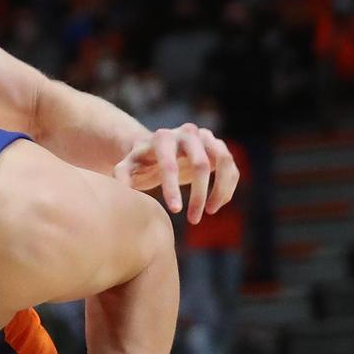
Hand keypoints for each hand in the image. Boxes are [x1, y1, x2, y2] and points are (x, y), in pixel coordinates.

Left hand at [113, 123, 238, 223]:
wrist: (158, 149)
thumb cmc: (141, 161)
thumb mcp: (127, 167)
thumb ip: (122, 176)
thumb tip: (121, 190)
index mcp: (163, 138)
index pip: (169, 164)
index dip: (172, 189)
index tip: (175, 211)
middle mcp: (187, 133)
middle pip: (201, 164)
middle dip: (198, 194)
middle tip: (193, 220)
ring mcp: (206, 138)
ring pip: (224, 162)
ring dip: (220, 191)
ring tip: (209, 212)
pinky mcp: (219, 148)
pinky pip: (231, 168)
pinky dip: (228, 188)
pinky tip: (215, 205)